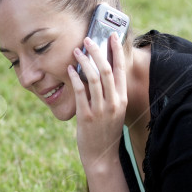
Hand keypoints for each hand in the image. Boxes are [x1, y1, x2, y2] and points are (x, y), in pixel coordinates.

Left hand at [68, 33, 127, 171]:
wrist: (102, 156)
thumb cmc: (105, 131)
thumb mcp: (113, 111)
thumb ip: (109, 94)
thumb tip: (98, 73)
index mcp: (122, 99)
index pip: (121, 70)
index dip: (116, 51)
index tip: (112, 35)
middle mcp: (114, 102)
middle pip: (107, 70)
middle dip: (98, 51)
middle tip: (88, 39)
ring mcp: (101, 110)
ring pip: (93, 79)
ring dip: (84, 62)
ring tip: (76, 51)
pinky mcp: (87, 116)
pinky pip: (81, 93)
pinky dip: (74, 79)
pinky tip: (68, 70)